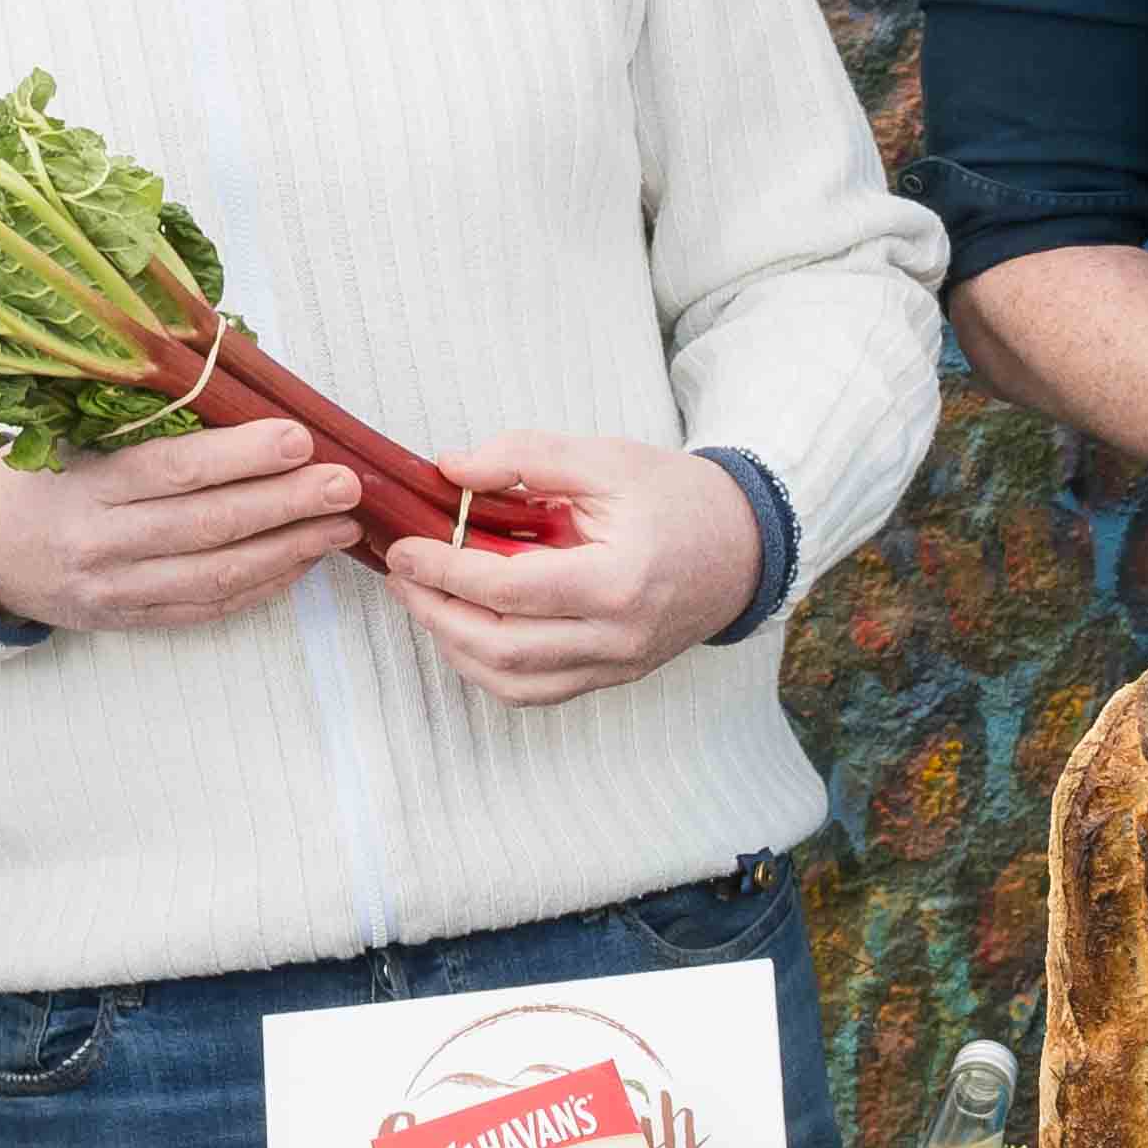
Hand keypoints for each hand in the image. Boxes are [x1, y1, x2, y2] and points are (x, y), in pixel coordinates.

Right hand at [0, 422, 362, 638]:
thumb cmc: (39, 478)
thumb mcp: (68, 434)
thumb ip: (139, 413)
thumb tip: (234, 380)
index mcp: (85, 486)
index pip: (174, 470)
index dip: (241, 456)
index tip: (299, 439)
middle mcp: (100, 544)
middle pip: (208, 527)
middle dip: (286, 504)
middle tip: (344, 484)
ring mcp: (117, 591)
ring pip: (217, 576)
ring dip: (289, 550)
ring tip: (340, 524)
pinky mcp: (131, 622)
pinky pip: (209, 609)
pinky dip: (262, 586)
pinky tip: (302, 560)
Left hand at [374, 432, 764, 705]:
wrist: (744, 546)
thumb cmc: (677, 497)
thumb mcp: (604, 458)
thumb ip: (525, 456)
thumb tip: (450, 469)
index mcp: (618, 579)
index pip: (508, 588)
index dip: (444, 570)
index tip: (404, 548)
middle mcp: (617, 636)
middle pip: (501, 647)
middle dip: (436, 613)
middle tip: (402, 577)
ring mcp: (616, 666)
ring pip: (512, 682)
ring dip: (455, 648)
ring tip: (425, 603)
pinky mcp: (612, 677)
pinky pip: (536, 691)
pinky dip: (489, 669)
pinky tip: (465, 633)